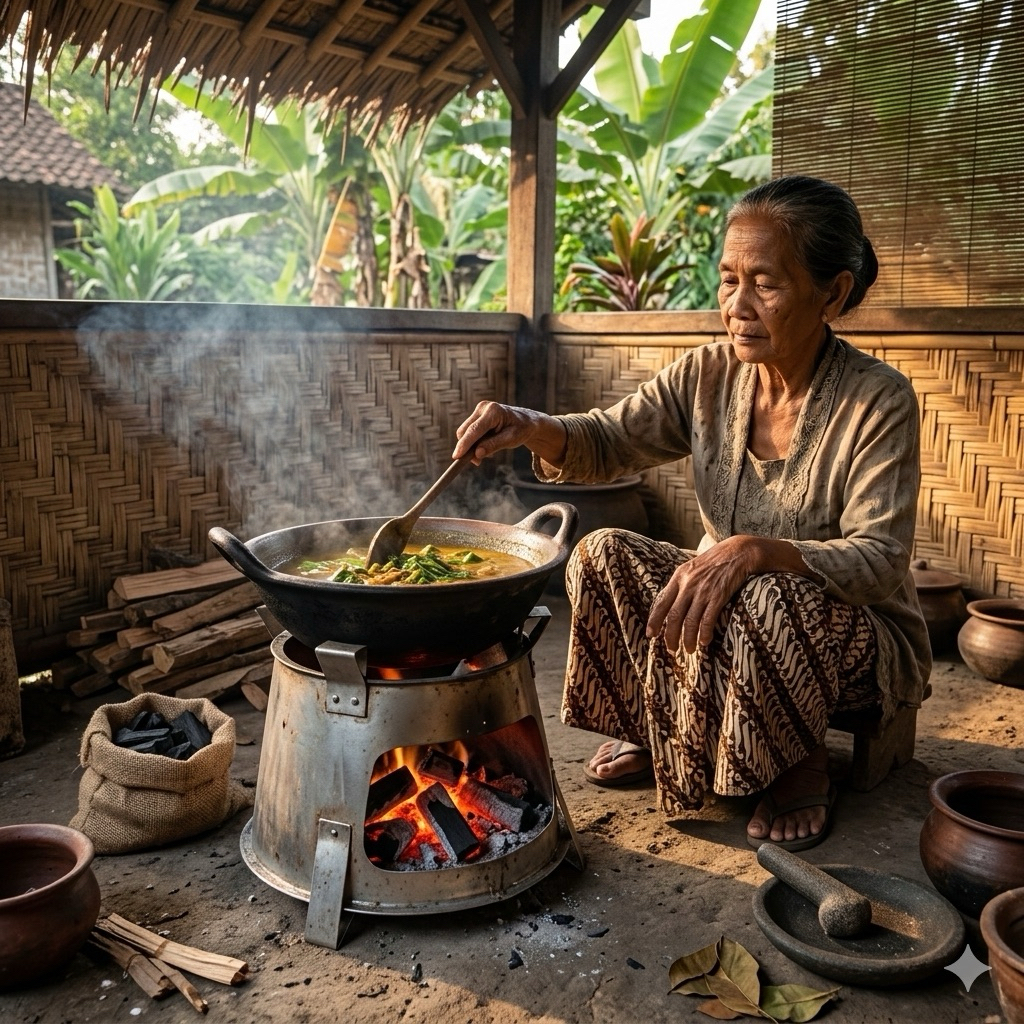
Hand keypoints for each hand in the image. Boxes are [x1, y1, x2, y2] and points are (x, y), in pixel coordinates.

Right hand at [453, 401, 566, 466]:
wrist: (526, 421)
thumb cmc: (521, 429)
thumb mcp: (512, 439)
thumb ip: (494, 445)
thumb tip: (477, 454)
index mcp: (493, 411)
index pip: (474, 430)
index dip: (464, 444)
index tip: (456, 457)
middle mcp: (483, 407)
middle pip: (465, 431)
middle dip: (467, 448)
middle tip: (477, 463)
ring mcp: (478, 410)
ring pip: (465, 432)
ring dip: (471, 446)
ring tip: (488, 453)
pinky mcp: (476, 416)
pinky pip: (469, 432)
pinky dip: (474, 442)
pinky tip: (486, 446)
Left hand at [647, 536, 765, 653]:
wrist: (738, 551)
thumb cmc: (714, 562)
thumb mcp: (692, 568)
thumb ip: (681, 584)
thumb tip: (671, 603)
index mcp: (678, 577)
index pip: (661, 602)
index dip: (654, 620)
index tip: (650, 634)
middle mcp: (688, 585)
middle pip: (673, 616)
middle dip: (670, 636)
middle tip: (672, 650)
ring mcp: (703, 590)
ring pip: (690, 621)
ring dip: (688, 639)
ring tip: (688, 650)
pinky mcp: (718, 596)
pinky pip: (707, 619)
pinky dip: (704, 633)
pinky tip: (704, 642)